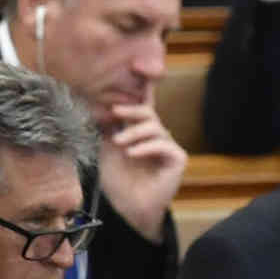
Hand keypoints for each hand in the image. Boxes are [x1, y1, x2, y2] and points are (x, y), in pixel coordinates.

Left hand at [98, 103, 186, 244]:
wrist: (126, 208)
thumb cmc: (116, 181)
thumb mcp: (106, 149)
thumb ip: (108, 128)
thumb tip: (101, 105)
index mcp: (140, 133)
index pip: (143, 107)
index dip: (144, 89)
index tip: (138, 70)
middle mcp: (156, 137)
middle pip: (148, 113)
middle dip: (131, 109)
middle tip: (115, 110)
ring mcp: (168, 147)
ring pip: (154, 127)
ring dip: (133, 132)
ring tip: (119, 143)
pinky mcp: (178, 159)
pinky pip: (163, 144)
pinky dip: (145, 147)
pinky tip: (132, 153)